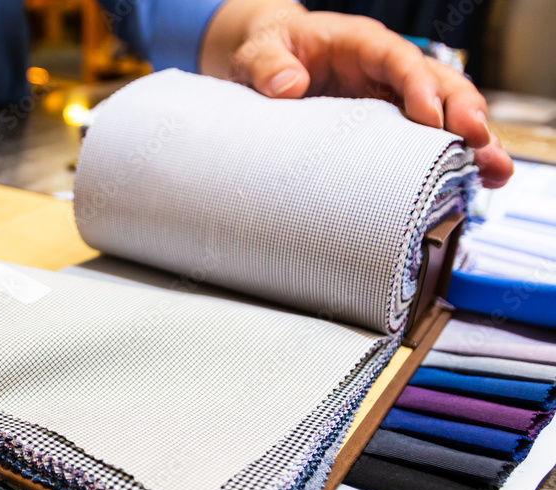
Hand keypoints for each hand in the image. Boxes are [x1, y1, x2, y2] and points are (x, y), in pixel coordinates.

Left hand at [201, 0, 512, 187]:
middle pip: (436, 83)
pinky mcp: (390, 122)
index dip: (417, 86)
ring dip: (471, 140)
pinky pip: (427, 137)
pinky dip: (451, 157)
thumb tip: (289, 86)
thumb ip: (268, 66)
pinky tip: (476, 180)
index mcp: (360, 44)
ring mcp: (392, 96)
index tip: (430, 116)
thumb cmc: (269, 51)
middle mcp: (386, 69)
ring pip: (443, 113)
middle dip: (462, 111)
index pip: (398, 59)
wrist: (267, 62)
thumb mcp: (260, 52)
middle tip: (480, 143)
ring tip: (494, 170)